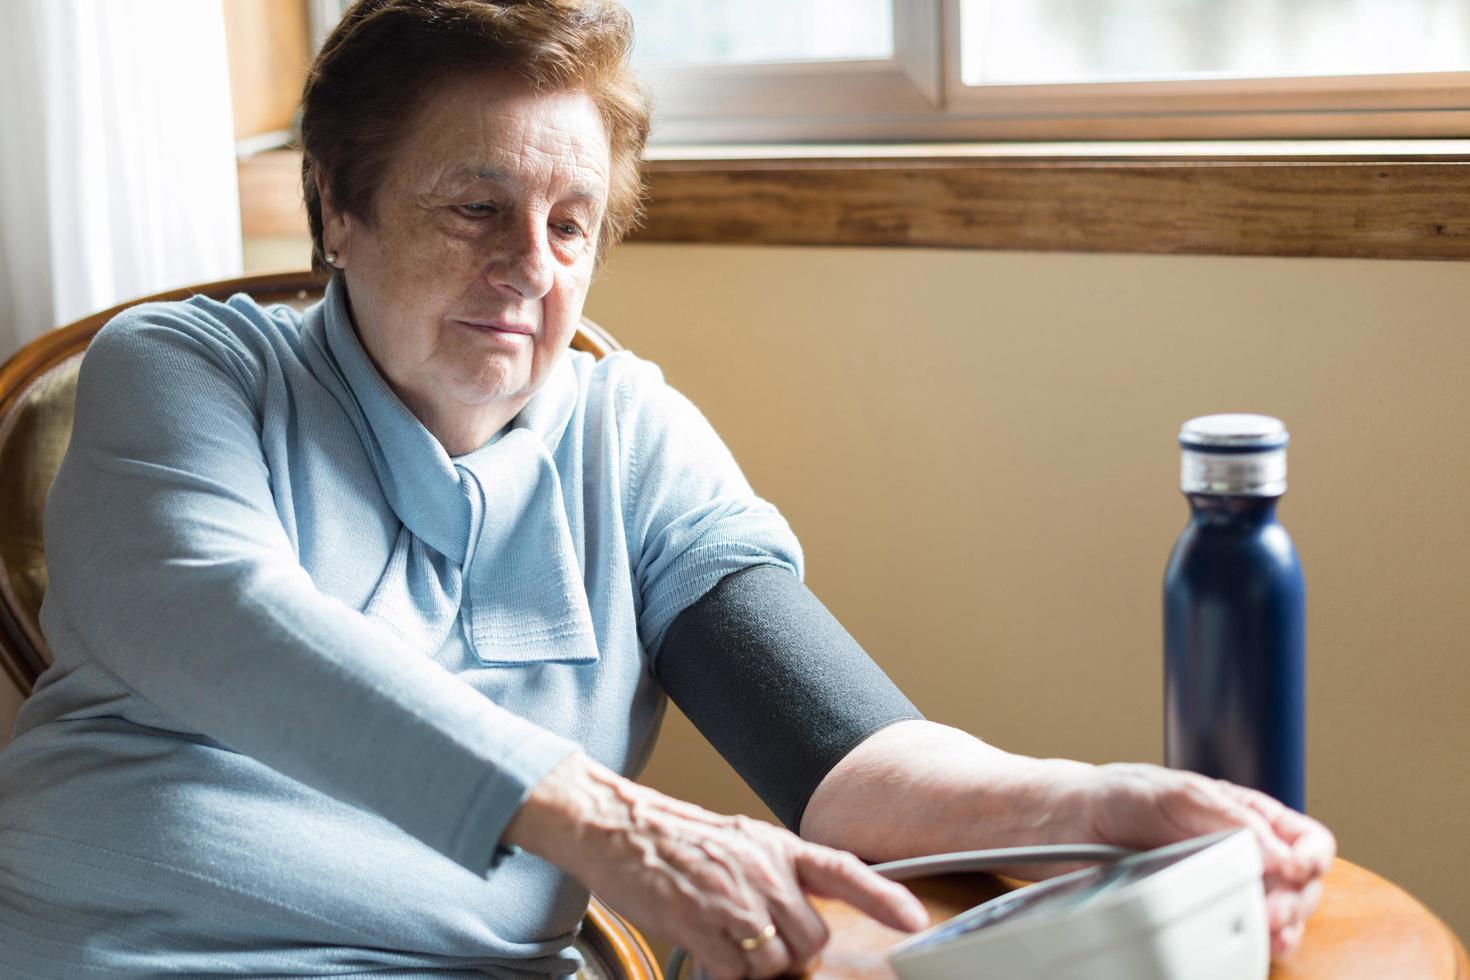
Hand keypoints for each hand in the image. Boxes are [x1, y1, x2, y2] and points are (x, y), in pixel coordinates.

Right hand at [505, 752, 929, 979]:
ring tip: (725, 938)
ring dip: (755, 965)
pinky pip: (736, 973)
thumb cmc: (676, 839)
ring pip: (775, 963)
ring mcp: (735, 900)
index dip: (883, 897)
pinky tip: (705, 947)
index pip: (844, 869)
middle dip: (791, 952)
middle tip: (756, 938)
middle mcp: (763, 871)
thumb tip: (804, 919)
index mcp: (776, 846)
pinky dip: (724, 971)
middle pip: (811, 940)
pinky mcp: (703, 927)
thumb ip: (778, 873)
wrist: (619, 830)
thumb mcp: (740, 841)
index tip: (913, 920)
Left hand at [1076, 762, 1335, 959]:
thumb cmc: (1120, 795)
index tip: (1296, 871)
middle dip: (1296, 902)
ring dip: (1281, 930)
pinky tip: (1249, 945)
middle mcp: (1240, 852)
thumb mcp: (1176, 791)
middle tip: (1272, 913)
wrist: (1068, 822)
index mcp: (1243, 816)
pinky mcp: (1196, 912)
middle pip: (1301, 887)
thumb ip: (1229, 816)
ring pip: (1277, 917)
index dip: (1311, 857)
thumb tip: (1280, 852)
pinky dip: (1249, 944)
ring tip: (1267, 933)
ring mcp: (1220, 885)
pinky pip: (1235, 933)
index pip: (1305, 839)